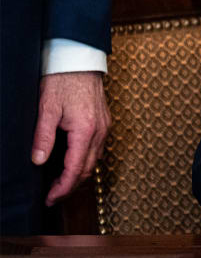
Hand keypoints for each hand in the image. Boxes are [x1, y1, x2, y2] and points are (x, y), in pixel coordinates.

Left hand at [32, 72, 109, 205]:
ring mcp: (105, 126)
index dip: (62, 187)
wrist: (80, 59)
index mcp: (86, 130)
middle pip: (88, 169)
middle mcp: (100, 131)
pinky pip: (98, 149)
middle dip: (71, 186)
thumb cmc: (62, 80)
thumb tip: (38, 161)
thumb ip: (43, 137)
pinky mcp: (105, 121)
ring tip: (61, 183)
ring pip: (95, 160)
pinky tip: (73, 162)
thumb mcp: (46, 108)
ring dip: (79, 174)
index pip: (75, 169)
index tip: (50, 199)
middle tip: (53, 196)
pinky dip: (86, 161)